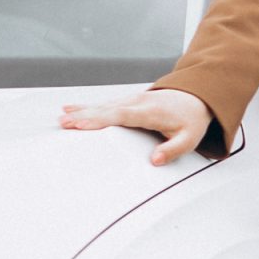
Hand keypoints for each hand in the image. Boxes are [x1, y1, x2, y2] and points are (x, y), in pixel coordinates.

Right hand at [59, 87, 214, 165]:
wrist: (196, 98)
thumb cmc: (191, 120)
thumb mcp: (190, 138)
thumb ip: (173, 150)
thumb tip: (155, 160)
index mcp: (151, 112)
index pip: (122, 115)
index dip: (101, 119)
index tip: (83, 124)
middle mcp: (138, 103)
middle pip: (107, 109)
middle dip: (85, 116)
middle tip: (64, 123)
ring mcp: (132, 100)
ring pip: (103, 105)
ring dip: (82, 111)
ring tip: (62, 118)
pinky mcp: (128, 101)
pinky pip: (105, 104)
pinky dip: (87, 107)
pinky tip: (70, 109)